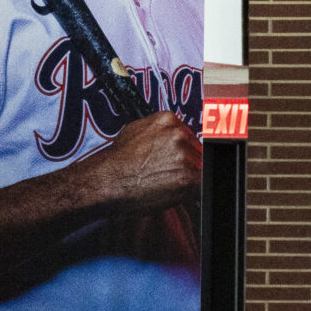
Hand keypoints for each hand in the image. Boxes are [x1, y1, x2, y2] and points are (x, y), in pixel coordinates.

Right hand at [84, 110, 203, 218]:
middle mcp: (179, 133)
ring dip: (187, 177)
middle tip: (168, 174)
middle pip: (196, 150)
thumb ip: (160, 131)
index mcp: (168, 119)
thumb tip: (173, 137)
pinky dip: (189, 190)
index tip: (178, 159)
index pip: (188, 134)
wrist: (110, 180)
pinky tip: (173, 191)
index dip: (184, 150)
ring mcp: (185, 154)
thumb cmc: (118, 161)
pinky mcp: (189, 175)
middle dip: (187, 163)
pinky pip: (200, 183)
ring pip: (199, 167)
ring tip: (164, 183)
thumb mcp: (136, 130)